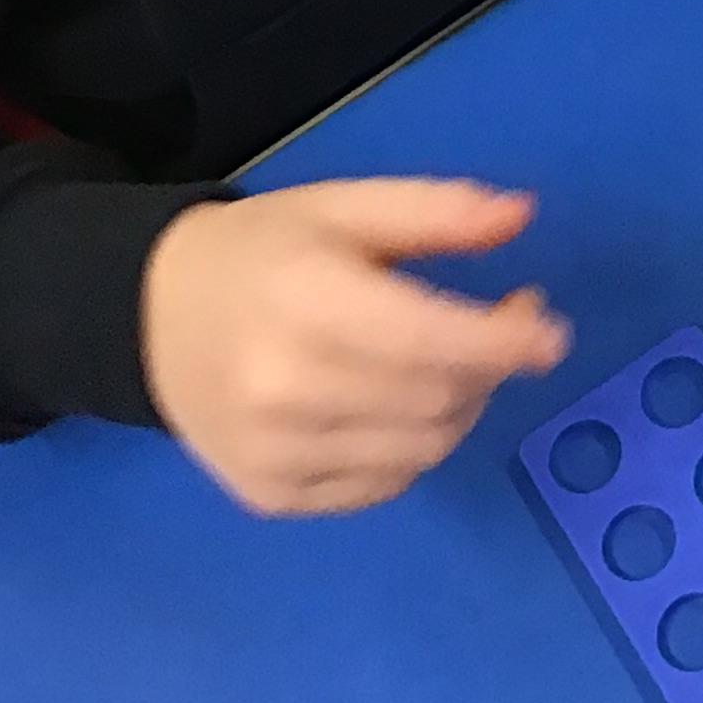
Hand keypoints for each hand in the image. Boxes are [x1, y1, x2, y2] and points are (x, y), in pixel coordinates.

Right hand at [141, 179, 569, 514]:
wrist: (150, 317)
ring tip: (454, 363)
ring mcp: (274, 455)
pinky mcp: (270, 496)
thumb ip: (434, 211)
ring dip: (463, 409)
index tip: (552, 329)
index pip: (429, 341)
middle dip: (493, 368)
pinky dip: (417, 448)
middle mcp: (285, 390)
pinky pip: (383, 485)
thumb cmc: (263, 253)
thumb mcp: (344, 206)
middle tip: (505, 327)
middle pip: (438, 402)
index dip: (505, 341)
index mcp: (305, 303)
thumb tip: (522, 216)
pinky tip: (403, 404)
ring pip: (422, 451)